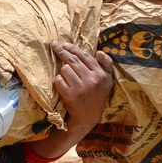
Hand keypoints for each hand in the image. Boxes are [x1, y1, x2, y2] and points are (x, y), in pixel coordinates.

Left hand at [29, 41, 113, 159]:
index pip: (86, 56)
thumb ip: (106, 64)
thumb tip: (99, 52)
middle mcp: (93, 80)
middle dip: (62, 52)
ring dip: (63, 72)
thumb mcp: (107, 80)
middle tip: (54, 45)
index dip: (74, 48)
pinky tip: (63, 86)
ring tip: (68, 79)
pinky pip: (58, 80)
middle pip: (73, 60)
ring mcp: (81, 88)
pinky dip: (58, 81)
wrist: (88, 117)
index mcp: (101, 74)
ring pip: (65, 69)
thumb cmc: (96, 96)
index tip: (65, 44)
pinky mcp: (70, 95)